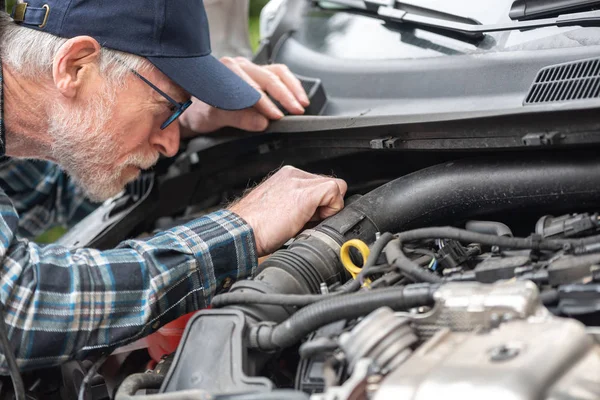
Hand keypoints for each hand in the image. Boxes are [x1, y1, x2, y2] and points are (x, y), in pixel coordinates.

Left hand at [180, 57, 309, 136]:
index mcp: (224, 71)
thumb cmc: (200, 112)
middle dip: (284, 95)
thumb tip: (262, 122)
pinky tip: (299, 98)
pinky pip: (280, 74)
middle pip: (267, 77)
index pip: (250, 86)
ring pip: (277, 73)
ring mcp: (250, 69)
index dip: (265, 103)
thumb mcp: (213, 118)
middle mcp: (238, 65)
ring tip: (302, 105)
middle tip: (296, 111)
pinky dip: (292, 85)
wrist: (194, 111)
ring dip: (292, 89)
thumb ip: (237, 118)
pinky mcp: (259, 74)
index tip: (276, 117)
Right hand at [228, 166, 346, 255]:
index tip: (307, 220)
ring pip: (335, 187)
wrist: (240, 231)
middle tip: (307, 222)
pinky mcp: (305, 193)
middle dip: (324, 206)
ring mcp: (299, 182)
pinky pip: (335, 192)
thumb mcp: (277, 209)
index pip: (319, 185)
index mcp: (286, 177)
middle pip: (329, 185)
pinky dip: (332, 209)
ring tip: (306, 222)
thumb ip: (297, 205)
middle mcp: (293, 175)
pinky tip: (313, 220)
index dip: (319, 205)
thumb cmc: (253, 227)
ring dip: (327, 208)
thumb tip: (316, 214)